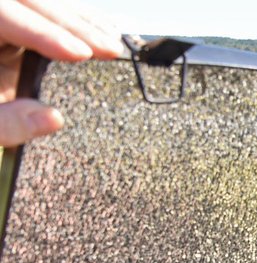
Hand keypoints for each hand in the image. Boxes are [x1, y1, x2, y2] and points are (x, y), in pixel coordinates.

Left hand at [0, 0, 122, 146]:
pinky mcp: (22, 32)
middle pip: (30, 4)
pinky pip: (50, 17)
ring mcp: (8, 24)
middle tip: (109, 49)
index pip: (5, 16)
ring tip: (112, 42)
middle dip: (73, 25)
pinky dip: (79, 22)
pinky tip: (105, 30)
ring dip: (81, 22)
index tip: (79, 53)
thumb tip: (55, 118)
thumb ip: (9, 122)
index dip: (43, 32)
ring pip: (45, 6)